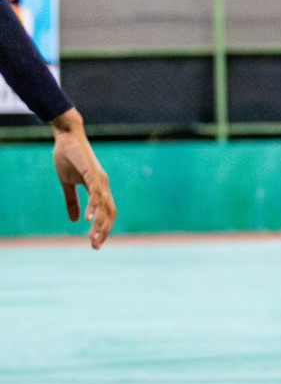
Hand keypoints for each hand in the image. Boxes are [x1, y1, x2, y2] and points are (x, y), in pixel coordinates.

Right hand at [51, 108, 114, 248]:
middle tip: (95, 246)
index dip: (102, 228)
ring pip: (103, 206)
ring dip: (98, 223)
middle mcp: (103, 185)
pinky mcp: (92, 172)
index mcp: (98, 189)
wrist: (67, 136)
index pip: (105, 213)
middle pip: (109, 213)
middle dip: (103, 230)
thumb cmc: (68, 157)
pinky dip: (93, 206)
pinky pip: (95, 192)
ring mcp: (99, 179)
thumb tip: (74, 221)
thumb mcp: (67, 183)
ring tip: (92, 237)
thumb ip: (72, 202)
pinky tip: (88, 218)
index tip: (95, 243)